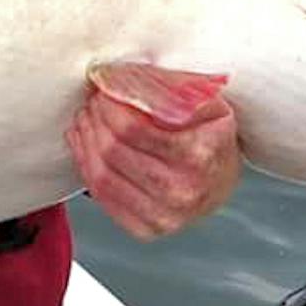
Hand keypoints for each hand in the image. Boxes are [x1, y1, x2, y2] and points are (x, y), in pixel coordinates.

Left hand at [66, 87, 241, 239]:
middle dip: (94, 118)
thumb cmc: (209, 132)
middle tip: (91, 100)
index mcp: (200, 155)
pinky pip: (102, 196)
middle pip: (113, 150)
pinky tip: (84, 143)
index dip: (108, 104)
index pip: (132, 127)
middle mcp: (184, 191)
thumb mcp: (202, 99)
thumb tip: (113, 76)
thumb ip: (163, 86)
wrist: (221, 178)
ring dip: (85, 140)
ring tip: (85, 118)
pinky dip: (85, 165)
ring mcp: (166, 217)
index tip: (102, 86)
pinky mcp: (147, 230)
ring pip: (102, 174)